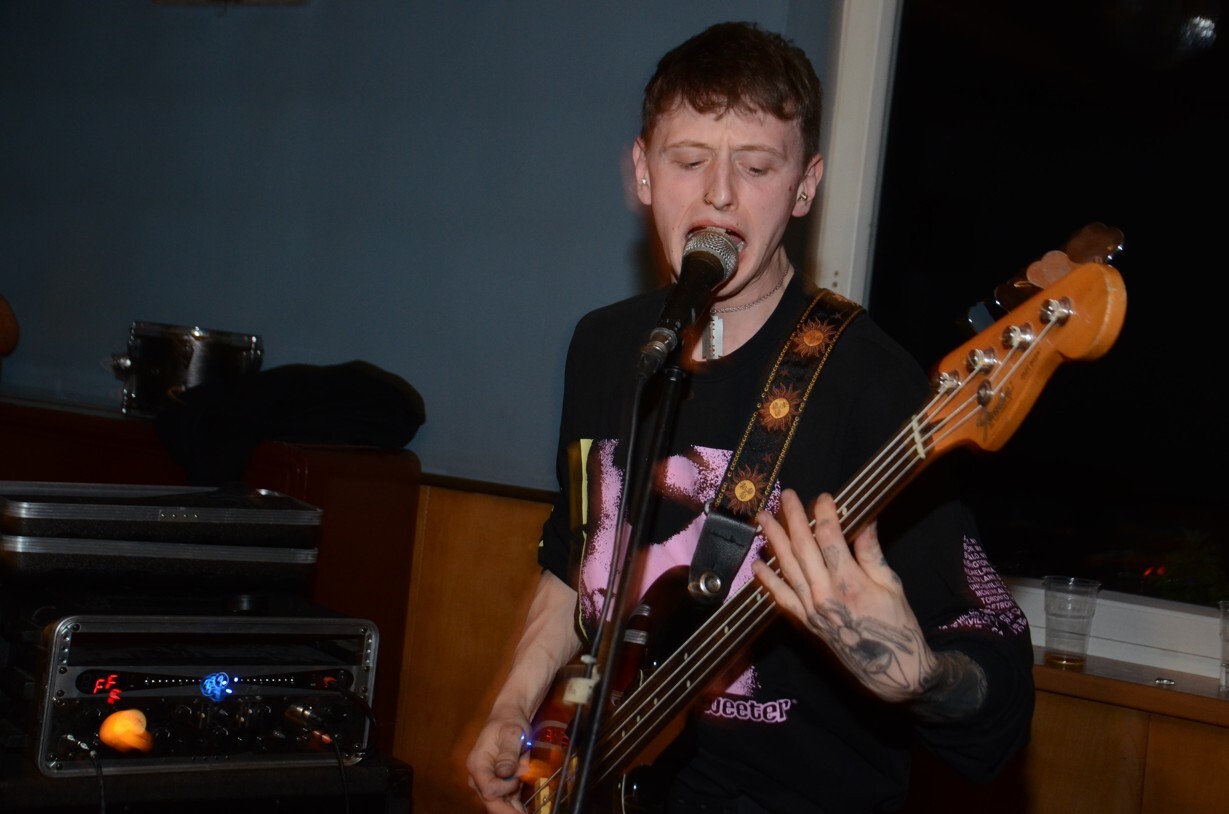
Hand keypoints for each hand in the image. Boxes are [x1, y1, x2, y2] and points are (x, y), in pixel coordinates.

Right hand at [466, 711, 530, 812]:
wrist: (510, 717)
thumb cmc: (510, 722)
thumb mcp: (512, 734)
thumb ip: (508, 753)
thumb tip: (504, 773)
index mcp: (478, 764)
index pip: (489, 789)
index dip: (506, 788)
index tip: (521, 775)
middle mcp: (479, 777)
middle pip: (491, 802)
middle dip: (509, 811)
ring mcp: (488, 781)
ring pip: (498, 804)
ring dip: (513, 808)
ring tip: (527, 811)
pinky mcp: (499, 783)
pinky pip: (506, 801)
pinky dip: (515, 807)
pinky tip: (524, 811)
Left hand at [752, 489, 936, 702]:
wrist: (892, 669)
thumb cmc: (897, 625)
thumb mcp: (891, 584)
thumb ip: (872, 552)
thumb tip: (866, 520)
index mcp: (850, 582)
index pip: (830, 538)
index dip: (825, 514)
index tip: (824, 497)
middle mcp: (825, 594)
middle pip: (803, 547)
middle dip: (793, 518)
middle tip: (786, 496)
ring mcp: (811, 609)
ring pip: (787, 567)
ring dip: (774, 540)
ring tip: (764, 519)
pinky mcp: (806, 622)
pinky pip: (781, 598)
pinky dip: (768, 580)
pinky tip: (757, 564)